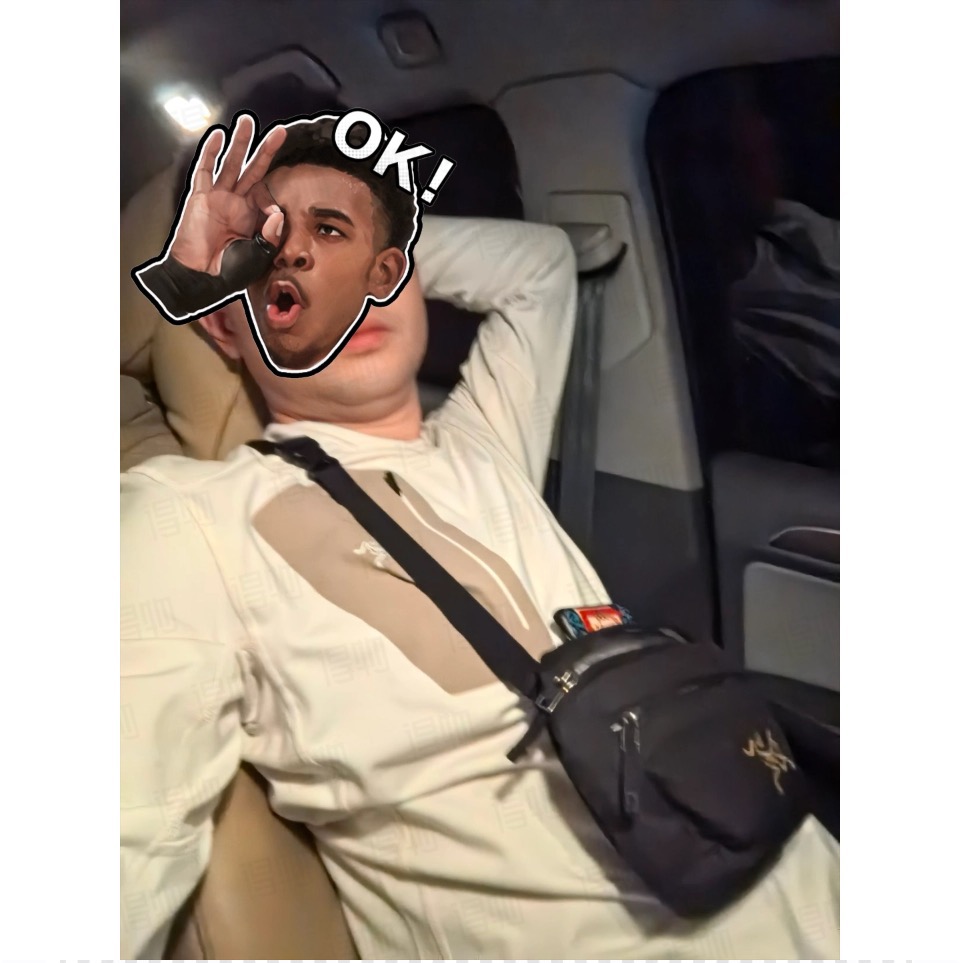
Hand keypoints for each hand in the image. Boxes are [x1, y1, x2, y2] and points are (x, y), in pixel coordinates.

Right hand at [169, 114, 286, 273]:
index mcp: (252, 217)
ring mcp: (218, 197)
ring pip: (232, 163)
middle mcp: (237, 203)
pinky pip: (206, 170)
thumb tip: (278, 213)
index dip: (273, 203)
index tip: (274, 216)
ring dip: (240, 142)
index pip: (267, 196)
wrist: (201, 277)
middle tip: (280, 131)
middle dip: (266, 150)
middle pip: (253, 170)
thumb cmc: (229, 271)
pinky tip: (219, 135)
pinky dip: (211, 152)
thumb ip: (270, 236)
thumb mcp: (258, 256)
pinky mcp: (201, 196)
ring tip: (247, 120)